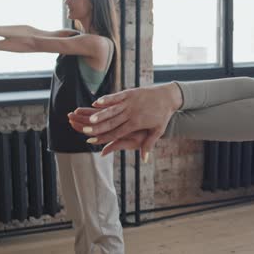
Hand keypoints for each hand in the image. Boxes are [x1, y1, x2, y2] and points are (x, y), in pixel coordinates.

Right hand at [68, 83, 182, 159]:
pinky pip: (115, 97)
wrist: (168, 96)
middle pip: (112, 122)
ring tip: (88, 119)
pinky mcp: (129, 93)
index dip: (104, 138)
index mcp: (136, 123)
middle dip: (98, 128)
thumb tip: (144, 160)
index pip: (117, 132)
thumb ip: (148, 145)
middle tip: (85, 131)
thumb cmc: (163, 115)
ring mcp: (130, 102)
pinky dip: (106, 100)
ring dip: (99, 115)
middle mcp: (131, 113)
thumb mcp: (158, 131)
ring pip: (112, 110)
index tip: (92, 141)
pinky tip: (95, 103)